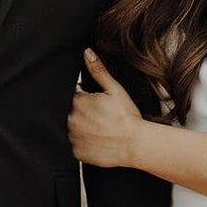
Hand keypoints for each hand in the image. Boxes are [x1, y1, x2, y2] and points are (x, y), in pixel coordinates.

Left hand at [68, 49, 143, 168]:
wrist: (135, 144)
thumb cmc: (126, 117)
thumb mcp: (114, 89)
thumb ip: (98, 71)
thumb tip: (87, 54)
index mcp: (78, 102)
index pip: (75, 97)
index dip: (87, 100)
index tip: (98, 105)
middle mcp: (71, 120)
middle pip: (72, 113)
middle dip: (84, 113)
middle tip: (101, 117)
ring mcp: (73, 138)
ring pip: (73, 129)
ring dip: (83, 127)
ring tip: (101, 128)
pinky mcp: (76, 152)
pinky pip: (76, 145)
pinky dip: (84, 142)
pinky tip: (98, 139)